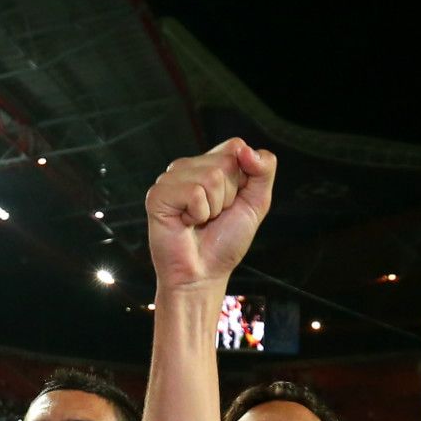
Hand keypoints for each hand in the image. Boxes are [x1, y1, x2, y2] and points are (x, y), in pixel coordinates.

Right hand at [145, 139, 276, 291]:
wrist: (203, 274)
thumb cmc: (225, 242)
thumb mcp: (256, 203)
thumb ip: (263, 170)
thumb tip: (245, 149)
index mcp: (208, 165)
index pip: (235, 146)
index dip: (243, 178)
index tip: (232, 203)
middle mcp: (187, 167)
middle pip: (225, 161)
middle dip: (229, 195)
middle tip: (213, 216)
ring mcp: (170, 179)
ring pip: (211, 176)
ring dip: (213, 208)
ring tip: (199, 221)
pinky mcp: (157, 195)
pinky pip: (193, 193)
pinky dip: (197, 214)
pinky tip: (185, 224)